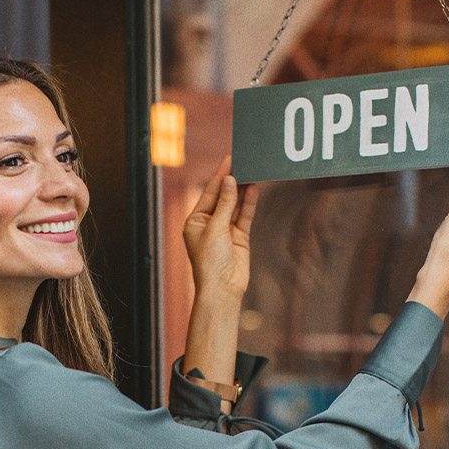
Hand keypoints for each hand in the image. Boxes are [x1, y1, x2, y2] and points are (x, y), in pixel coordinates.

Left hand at [183, 155, 258, 299]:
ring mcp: (225, 230)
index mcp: (194, 221)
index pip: (208, 193)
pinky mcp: (239, 237)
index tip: (229, 160)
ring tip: (251, 171)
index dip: (219, 176)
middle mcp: (209, 224)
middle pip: (222, 197)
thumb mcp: (215, 228)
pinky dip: (249, 203)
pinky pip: (244, 216)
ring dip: (243, 190)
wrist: (222, 288)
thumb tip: (230, 181)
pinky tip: (254, 188)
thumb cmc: (210, 261)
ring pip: (235, 205)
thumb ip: (225, 204)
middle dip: (232, 181)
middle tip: (243, 162)